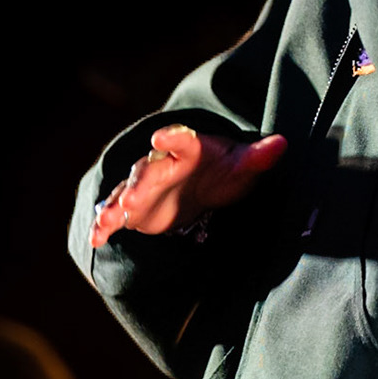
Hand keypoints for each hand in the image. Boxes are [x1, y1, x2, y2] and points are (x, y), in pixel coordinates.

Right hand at [89, 125, 287, 249]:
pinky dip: (104, 225)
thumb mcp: (243, 165)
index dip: (171, 139)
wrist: (205, 185)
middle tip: (130, 197)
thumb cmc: (225, 170)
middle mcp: (162, 165)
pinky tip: (95, 239)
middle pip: (147, 171)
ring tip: (108, 220)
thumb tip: (282, 143)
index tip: (160, 138)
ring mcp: (144, 187)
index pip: (181, 140)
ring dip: (116, 205)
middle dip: (138, 183)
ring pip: (125, 192)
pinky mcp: (135, 209)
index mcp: (189, 149)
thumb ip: (259, 156)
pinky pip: (116, 214)